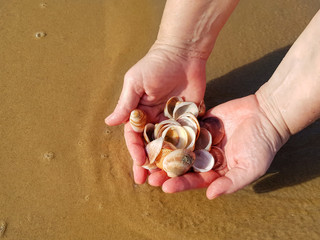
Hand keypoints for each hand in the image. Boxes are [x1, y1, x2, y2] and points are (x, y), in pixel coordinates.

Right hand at [105, 43, 206, 183]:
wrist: (183, 54)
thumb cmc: (155, 65)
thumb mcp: (135, 83)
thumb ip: (126, 104)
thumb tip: (109, 123)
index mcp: (139, 113)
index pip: (134, 137)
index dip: (135, 151)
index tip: (139, 163)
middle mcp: (154, 120)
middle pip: (150, 146)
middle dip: (148, 163)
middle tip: (148, 181)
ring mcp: (172, 121)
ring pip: (167, 146)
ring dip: (165, 162)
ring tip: (166, 178)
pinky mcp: (188, 119)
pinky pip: (186, 137)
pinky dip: (185, 150)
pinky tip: (185, 164)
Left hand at [148, 95, 286, 198]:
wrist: (266, 115)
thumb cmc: (261, 145)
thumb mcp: (249, 168)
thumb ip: (231, 183)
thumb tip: (210, 196)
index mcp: (216, 171)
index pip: (195, 180)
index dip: (180, 184)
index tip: (165, 187)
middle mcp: (206, 156)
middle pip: (182, 165)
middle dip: (166, 170)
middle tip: (149, 175)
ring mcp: (201, 139)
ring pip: (179, 147)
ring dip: (165, 152)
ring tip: (148, 156)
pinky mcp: (199, 123)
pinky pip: (184, 127)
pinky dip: (172, 130)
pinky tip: (157, 133)